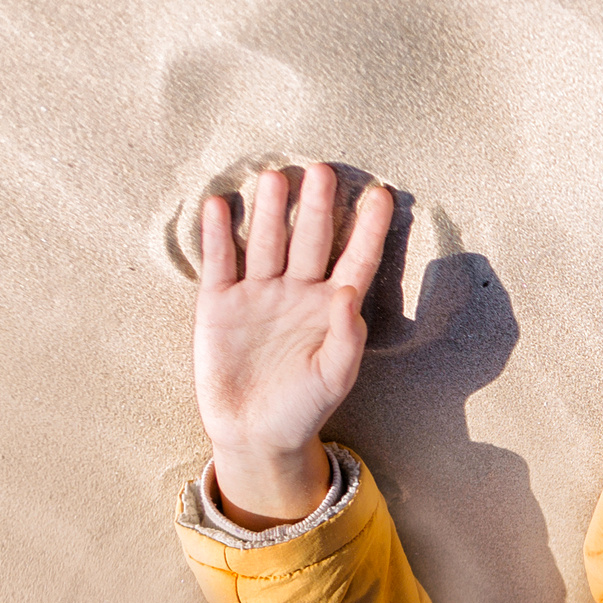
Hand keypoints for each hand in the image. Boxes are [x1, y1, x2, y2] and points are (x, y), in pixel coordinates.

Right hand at [194, 165, 392, 527]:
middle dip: (317, 206)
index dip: (370, 229)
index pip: (356, 259)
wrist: (255, 432)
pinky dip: (218, 234)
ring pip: (266, 242)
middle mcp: (297, 291)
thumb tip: (349, 293)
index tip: (384, 195)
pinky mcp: (219, 302)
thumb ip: (347, 337)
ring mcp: (257, 293)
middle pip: (310, 240)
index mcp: (332, 308)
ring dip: (270, 210)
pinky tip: (219, 203)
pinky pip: (220, 261)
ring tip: (276, 177)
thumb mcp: (334, 376)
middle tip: (323, 170)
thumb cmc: (304, 406)